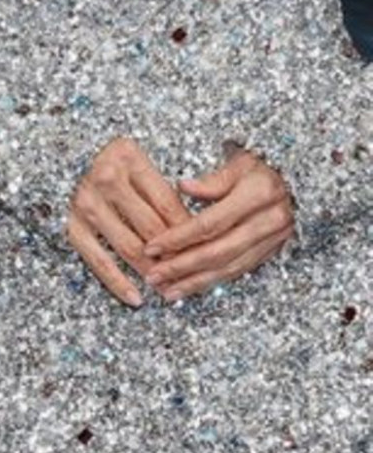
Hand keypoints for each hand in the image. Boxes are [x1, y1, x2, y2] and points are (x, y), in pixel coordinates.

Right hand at [67, 136, 192, 307]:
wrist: (57, 156)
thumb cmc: (108, 163)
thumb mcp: (137, 162)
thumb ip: (162, 190)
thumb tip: (195, 233)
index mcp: (127, 157)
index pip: (168, 204)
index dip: (189, 234)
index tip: (204, 253)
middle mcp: (106, 177)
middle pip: (152, 228)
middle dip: (175, 257)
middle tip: (192, 276)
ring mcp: (86, 202)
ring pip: (129, 246)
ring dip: (152, 272)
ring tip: (170, 290)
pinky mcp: (70, 223)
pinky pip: (98, 260)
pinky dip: (118, 282)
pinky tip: (136, 298)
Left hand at [142, 149, 293, 301]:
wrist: (299, 180)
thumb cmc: (261, 166)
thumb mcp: (239, 162)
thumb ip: (213, 180)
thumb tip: (183, 187)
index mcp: (257, 196)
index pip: (210, 224)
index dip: (179, 237)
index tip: (152, 246)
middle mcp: (267, 223)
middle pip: (218, 252)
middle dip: (183, 267)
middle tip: (153, 276)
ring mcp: (272, 241)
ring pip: (230, 268)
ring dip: (197, 282)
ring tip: (168, 291)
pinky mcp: (271, 252)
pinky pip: (240, 270)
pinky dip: (215, 281)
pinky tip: (194, 286)